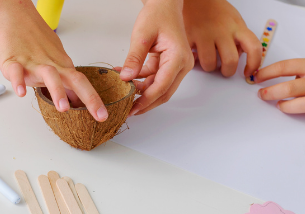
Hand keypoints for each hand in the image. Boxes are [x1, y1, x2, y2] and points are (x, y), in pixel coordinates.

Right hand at [0, 0, 106, 120]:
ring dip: (58, 91)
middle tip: (99, 115)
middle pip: (74, 80)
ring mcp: (32, 62)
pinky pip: (17, 72)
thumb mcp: (52, 58)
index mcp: (60, 65)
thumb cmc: (30, 36)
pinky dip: (18, 82)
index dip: (94, 99)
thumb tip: (74, 98)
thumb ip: (62, 78)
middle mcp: (50, 64)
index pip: (82, 83)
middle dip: (90, 98)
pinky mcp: (13, 60)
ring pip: (49, 75)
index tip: (103, 115)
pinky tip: (21, 92)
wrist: (12, 15)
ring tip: (63, 107)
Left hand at [118, 0, 193, 115]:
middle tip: (127, 111)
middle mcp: (181, 64)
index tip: (132, 109)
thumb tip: (126, 78)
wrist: (164, 5)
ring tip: (122, 94)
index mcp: (178, 58)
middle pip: (164, 92)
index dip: (146, 100)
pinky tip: (125, 79)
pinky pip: (154, 78)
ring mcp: (176, 65)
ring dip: (141, 92)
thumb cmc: (158, 15)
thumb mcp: (142, 36)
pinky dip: (140, 81)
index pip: (161, 86)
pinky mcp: (168, 64)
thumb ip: (134, 58)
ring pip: (159, 87)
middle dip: (145, 103)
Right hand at [183, 0, 260, 77]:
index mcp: (237, 27)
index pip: (254, 48)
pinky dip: (192, 60)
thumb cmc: (215, 10)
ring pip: (209, 63)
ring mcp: (204, 34)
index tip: (248, 72)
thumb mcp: (234, 19)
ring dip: (209, 67)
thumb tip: (240, 55)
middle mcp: (222, 31)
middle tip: (224, 70)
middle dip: (228, 71)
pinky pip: (191, 58)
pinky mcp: (188, 37)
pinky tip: (194, 54)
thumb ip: (239, 37)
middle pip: (230, 61)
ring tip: (207, 61)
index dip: (254, 64)